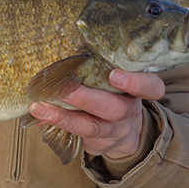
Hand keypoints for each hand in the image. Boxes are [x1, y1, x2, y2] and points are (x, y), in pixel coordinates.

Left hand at [29, 69, 164, 159]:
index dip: (135, 82)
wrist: (124, 131)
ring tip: (39, 108)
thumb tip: (66, 41)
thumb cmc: (111, 91)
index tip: (114, 74)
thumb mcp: (111, 76)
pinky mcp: (98, 146)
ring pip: (92, 128)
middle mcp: (128, 112)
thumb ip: (98, 62)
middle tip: (63, 89)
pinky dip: (56, 128)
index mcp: (136, 91)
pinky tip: (38, 119)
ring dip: (63, 118)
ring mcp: (114, 132)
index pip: (150, 87)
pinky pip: (78, 139)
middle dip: (87, 99)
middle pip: (115, 109)